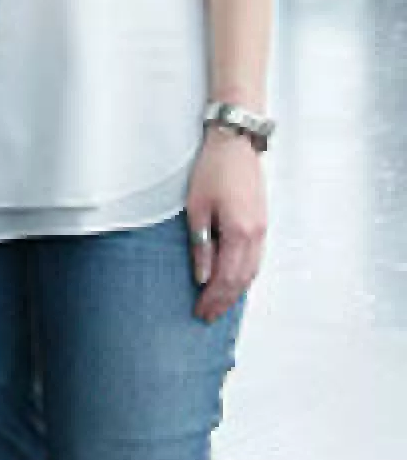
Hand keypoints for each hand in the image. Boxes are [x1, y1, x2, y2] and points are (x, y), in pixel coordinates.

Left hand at [184, 130, 267, 322]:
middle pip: (241, 280)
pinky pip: (256, 258)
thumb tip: (202, 276)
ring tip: (219, 305)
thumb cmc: (212, 170)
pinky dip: (245, 275)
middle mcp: (256, 235)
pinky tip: (235, 282)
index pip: (225, 277)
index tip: (200, 312)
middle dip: (224, 301)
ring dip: (236, 291)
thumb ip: (201, 245)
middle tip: (207, 316)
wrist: (235, 143)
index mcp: (239, 232)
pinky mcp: (261, 222)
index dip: (213, 299)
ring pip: (252, 271)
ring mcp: (262, 229)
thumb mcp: (196, 209)